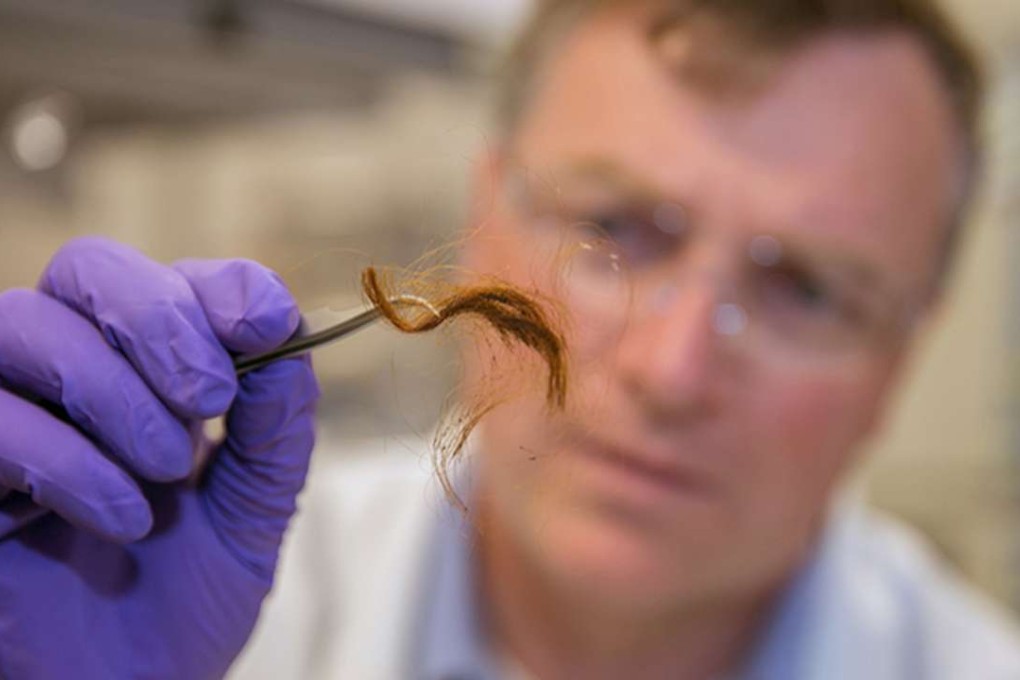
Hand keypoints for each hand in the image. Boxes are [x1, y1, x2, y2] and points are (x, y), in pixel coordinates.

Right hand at [0, 237, 318, 678]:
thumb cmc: (180, 605)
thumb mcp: (252, 511)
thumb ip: (274, 428)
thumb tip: (289, 337)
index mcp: (148, 377)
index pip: (171, 280)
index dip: (219, 286)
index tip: (267, 324)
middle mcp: (71, 378)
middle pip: (88, 267)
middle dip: (159, 317)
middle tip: (211, 395)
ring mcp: (6, 414)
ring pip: (24, 321)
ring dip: (114, 390)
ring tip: (167, 469)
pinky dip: (65, 457)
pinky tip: (122, 517)